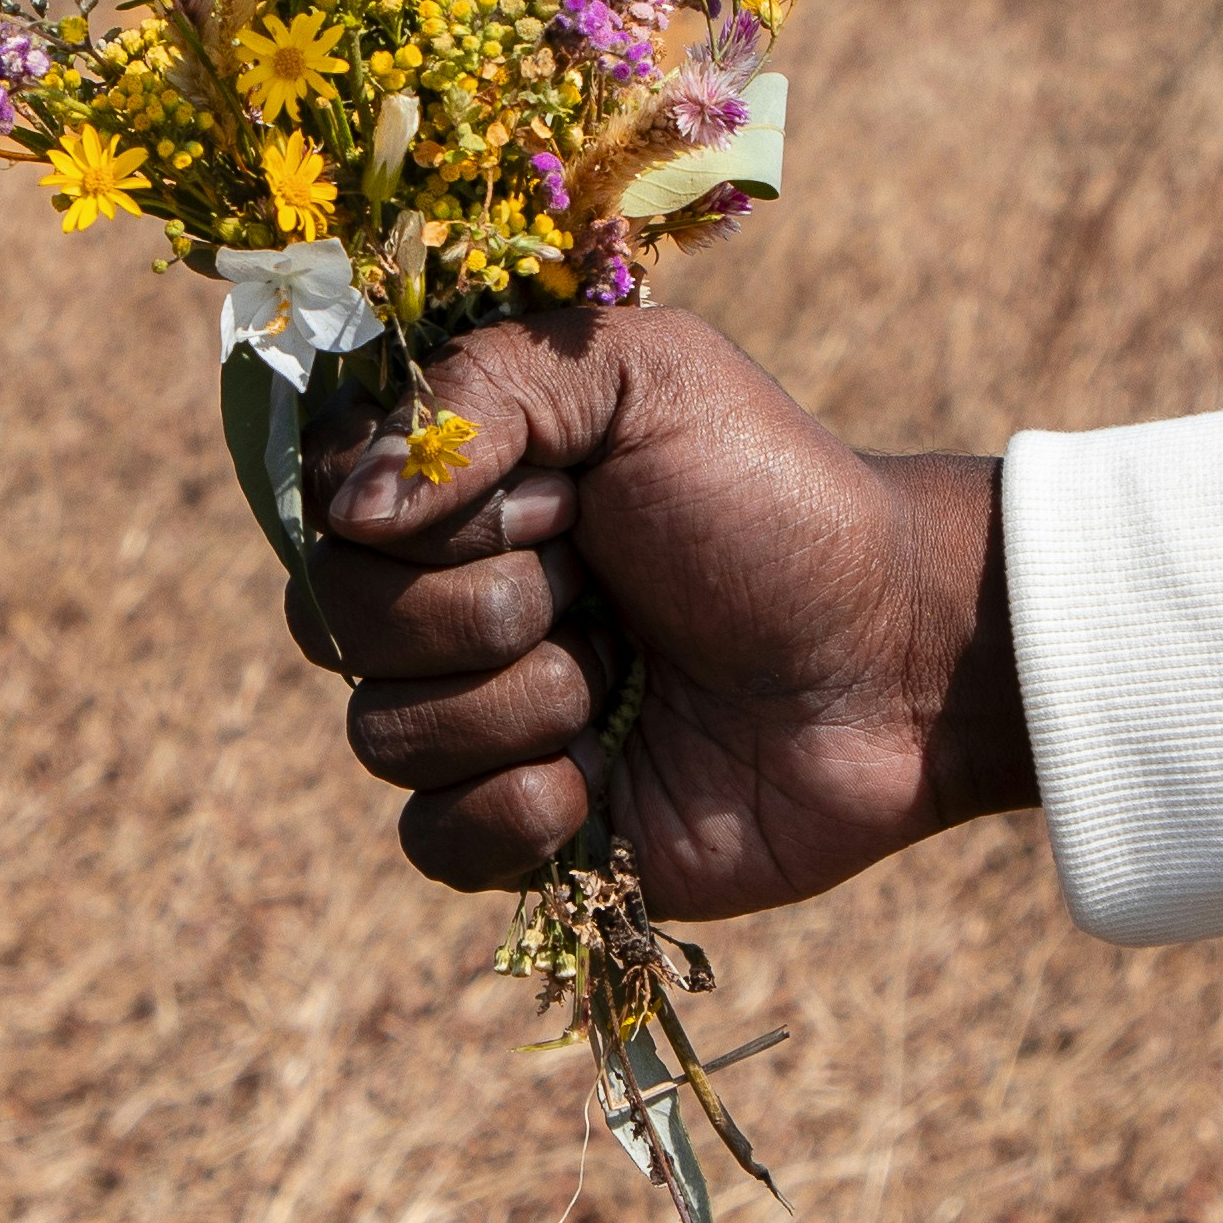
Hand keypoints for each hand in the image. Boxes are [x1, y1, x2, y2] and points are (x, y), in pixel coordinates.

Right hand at [283, 301, 1033, 915]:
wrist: (895, 657)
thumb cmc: (774, 500)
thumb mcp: (643, 379)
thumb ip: (478, 390)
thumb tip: (348, 510)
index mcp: (460, 490)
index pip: (326, 503)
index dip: (420, 509)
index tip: (547, 491)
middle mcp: (447, 602)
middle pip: (334, 623)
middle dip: (483, 606)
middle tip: (603, 588)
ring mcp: (480, 722)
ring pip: (382, 734)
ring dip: (521, 704)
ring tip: (626, 680)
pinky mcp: (524, 832)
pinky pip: (431, 843)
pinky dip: (516, 813)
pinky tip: (605, 781)